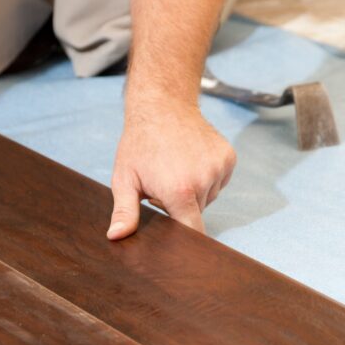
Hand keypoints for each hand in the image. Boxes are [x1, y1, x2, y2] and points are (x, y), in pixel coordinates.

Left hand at [107, 104, 234, 238]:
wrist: (162, 105)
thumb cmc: (139, 143)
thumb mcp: (124, 179)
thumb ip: (124, 211)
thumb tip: (115, 237)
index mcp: (180, 191)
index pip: (193, 232)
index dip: (184, 238)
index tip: (175, 238)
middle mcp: (204, 180)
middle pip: (197, 213)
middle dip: (180, 207)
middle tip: (162, 186)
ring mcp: (219, 167)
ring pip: (208, 197)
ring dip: (194, 191)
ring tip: (176, 170)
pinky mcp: (228, 157)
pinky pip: (219, 181)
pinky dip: (206, 177)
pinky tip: (190, 162)